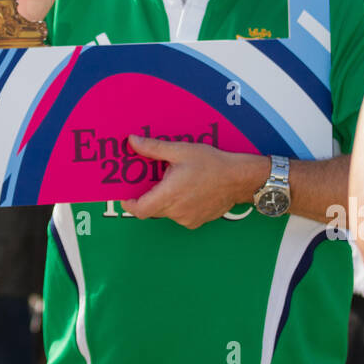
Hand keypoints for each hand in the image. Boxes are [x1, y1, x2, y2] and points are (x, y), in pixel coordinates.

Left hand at [119, 136, 266, 228]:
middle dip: (149, 196)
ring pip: (167, 211)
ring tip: (175, 181)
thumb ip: (153, 148)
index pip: (140, 210)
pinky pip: (180, 215)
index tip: (125, 196)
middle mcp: (176, 211)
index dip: (129, 204)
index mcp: (169, 195)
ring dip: (166, 199)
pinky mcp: (197, 221)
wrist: (239, 179)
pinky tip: (188, 190)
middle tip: (153, 180)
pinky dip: (179, 205)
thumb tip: (132, 141)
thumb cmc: (211, 164)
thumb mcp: (180, 151)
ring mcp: (187, 219)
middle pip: (152, 209)